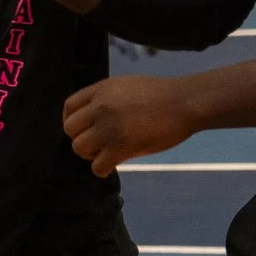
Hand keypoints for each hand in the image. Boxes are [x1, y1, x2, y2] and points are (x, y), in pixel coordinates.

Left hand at [64, 75, 197, 176]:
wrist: (186, 102)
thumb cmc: (163, 96)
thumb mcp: (128, 86)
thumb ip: (107, 99)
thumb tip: (92, 120)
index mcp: (102, 89)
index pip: (69, 107)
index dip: (71, 121)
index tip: (82, 130)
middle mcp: (101, 106)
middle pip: (70, 129)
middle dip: (82, 139)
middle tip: (99, 144)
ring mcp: (110, 126)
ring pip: (79, 148)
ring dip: (91, 155)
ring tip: (108, 153)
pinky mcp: (121, 146)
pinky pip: (97, 166)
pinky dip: (103, 169)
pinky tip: (114, 164)